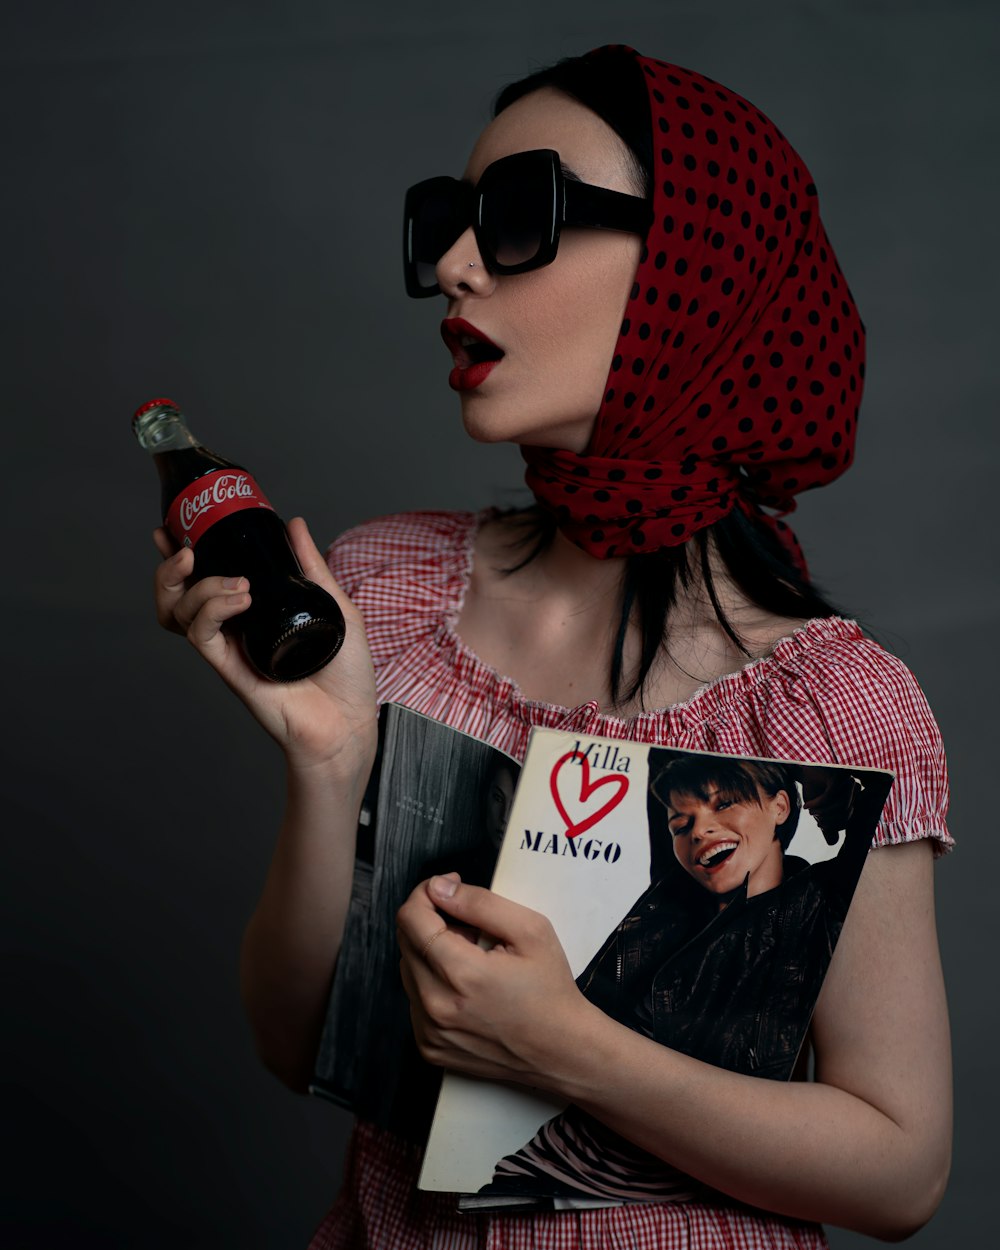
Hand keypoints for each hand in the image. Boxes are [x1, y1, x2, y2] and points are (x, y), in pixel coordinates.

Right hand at [152, 516, 376, 770]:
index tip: (171, 531)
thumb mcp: (336, 606)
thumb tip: (294, 524)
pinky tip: (241, 599)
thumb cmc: (346, 674)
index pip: (204, 580)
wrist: (350, 722)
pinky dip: (213, 610)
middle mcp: (235, 630)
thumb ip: (312, 567)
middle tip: (185, 550)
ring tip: (236, 582)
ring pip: (182, 615)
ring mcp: (230, 649)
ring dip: (198, 588)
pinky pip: (202, 636)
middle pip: (178, 598)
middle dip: (170, 570)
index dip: (180, 556)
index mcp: (254, 612)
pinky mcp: (231, 669)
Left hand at [396, 874, 593, 1087]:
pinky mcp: (429, 1047)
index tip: (446, 889)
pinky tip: (466, 988)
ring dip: (431, 954)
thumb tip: (438, 888)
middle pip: (405, 942)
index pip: (411, 919)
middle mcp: (436, 1006)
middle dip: (432, 922)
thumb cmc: (550, 991)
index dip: (425, 894)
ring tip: (472, 959)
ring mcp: (429, 1032)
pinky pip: (415, 1000)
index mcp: (460, 973)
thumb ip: (479, 902)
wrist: (561, 1051)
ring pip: (409, 970)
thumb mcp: (530, 930)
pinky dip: (433, 985)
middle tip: (470, 928)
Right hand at [801, 769, 859, 843]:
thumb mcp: (819, 808)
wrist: (801, 768)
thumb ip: (827, 823)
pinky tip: (806, 806)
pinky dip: (818, 804)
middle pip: (846, 812)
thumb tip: (833, 843)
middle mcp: (853, 787)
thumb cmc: (812, 786)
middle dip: (830, 820)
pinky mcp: (838, 775)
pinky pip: (831, 796)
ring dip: (823, 812)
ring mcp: (847, 780)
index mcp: (852, 796)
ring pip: (840, 805)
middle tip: (816, 822)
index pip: (849, 817)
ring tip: (811, 812)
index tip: (819, 825)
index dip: (835, 825)